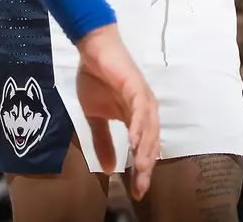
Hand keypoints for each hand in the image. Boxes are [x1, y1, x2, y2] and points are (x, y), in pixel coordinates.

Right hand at [75, 24, 159, 198]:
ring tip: (140, 170)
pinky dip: (139, 127)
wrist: (91, 49)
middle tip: (141, 188)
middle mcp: (144, 110)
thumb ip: (102, 140)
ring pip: (149, 129)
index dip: (141, 171)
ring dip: (146, 150)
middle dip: (146, 167)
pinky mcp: (136, 86)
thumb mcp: (94, 116)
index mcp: (136, 118)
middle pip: (150, 144)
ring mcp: (143, 98)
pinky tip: (134, 142)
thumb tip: (106, 169)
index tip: (137, 192)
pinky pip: (141, 110)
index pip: (143, 149)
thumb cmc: (94, 78)